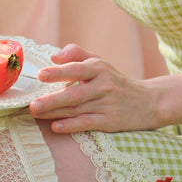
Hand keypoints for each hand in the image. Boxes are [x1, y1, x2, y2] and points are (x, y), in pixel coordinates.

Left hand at [29, 43, 159, 132]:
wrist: (149, 101)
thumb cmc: (116, 80)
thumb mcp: (100, 62)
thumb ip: (76, 54)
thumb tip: (53, 56)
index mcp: (99, 68)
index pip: (77, 69)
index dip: (59, 72)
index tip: (41, 75)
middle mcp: (104, 85)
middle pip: (75, 93)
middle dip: (52, 99)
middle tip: (32, 104)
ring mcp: (107, 104)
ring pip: (77, 109)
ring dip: (55, 112)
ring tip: (35, 113)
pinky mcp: (111, 122)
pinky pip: (88, 123)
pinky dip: (71, 126)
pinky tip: (56, 127)